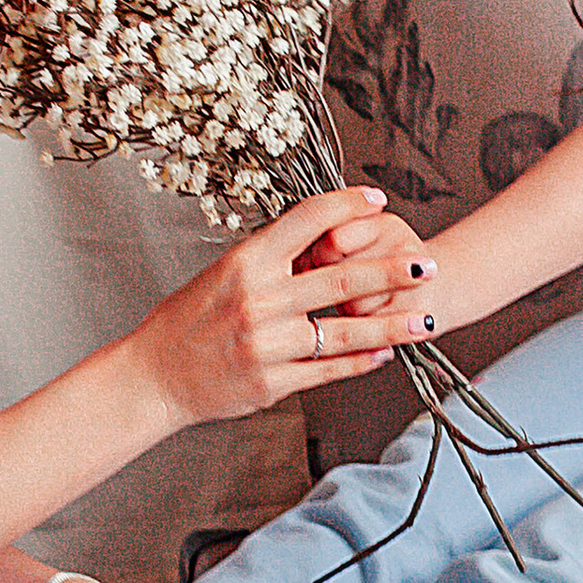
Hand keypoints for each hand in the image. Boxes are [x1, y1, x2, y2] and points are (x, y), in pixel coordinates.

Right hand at [130, 187, 434, 429]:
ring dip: (391, 325)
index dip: (348, 206)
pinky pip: (329, 369)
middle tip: (427, 265)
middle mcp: (260, 298)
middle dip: (392, 271)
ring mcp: (268, 343)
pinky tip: (384, 355)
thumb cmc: (188, 321)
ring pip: (345, 330)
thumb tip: (320, 236)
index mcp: (247, 261)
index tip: (378, 201)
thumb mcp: (223, 273)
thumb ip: (272, 258)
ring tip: (423, 319)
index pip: (308, 220)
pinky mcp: (272, 382)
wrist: (155, 376)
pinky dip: (361, 362)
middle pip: (342, 277)